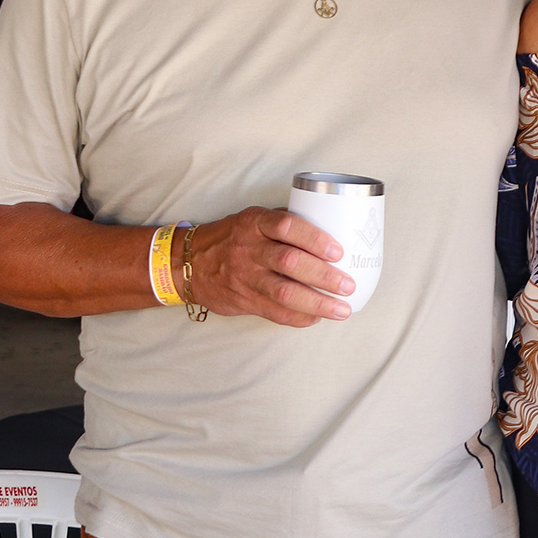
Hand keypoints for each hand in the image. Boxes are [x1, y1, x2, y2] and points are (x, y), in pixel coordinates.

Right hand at [183, 207, 353, 326]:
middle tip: (348, 286)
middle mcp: (249, 249)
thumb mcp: (253, 219)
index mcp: (255, 223)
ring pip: (284, 292)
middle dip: (323, 276)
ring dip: (317, 303)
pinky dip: (300, 317)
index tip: (338, 252)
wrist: (190, 263)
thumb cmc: (233, 237)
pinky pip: (275, 313)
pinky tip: (317, 317)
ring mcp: (245, 277)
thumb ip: (286, 223)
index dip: (314, 239)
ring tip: (342, 309)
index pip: (287, 226)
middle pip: (289, 262)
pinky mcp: (244, 300)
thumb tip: (333, 229)